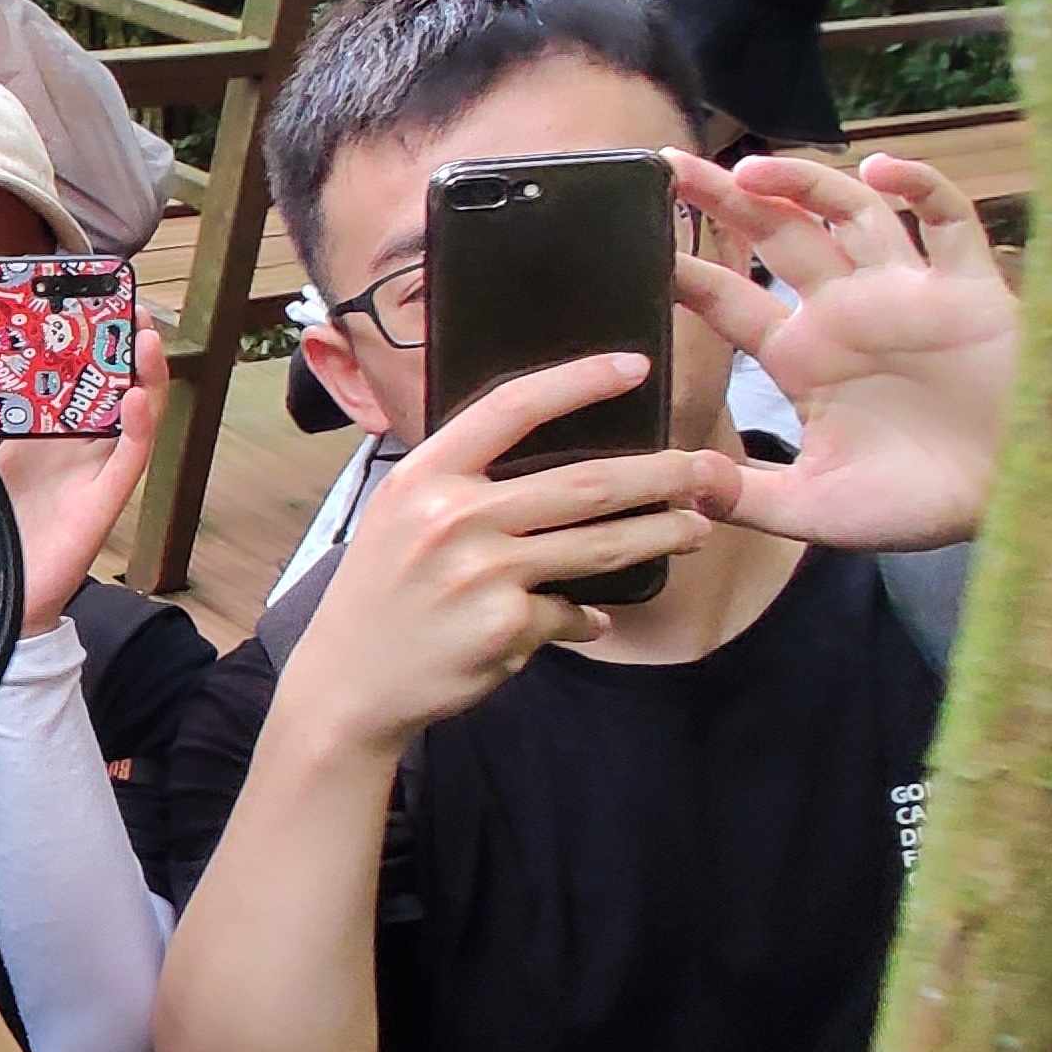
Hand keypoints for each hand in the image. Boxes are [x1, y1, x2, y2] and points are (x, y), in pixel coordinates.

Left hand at [0, 326, 164, 629]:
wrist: (4, 593)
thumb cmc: (0, 525)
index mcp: (57, 434)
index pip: (82, 378)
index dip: (93, 341)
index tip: (91, 301)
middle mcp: (85, 448)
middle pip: (117, 386)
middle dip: (126, 346)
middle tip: (128, 305)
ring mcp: (100, 472)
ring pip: (137, 415)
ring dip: (146, 375)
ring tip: (145, 337)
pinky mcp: (106, 503)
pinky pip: (130, 461)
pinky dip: (136, 429)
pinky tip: (134, 399)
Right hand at [283, 354, 735, 755]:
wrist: (346, 686)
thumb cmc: (379, 595)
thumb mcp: (397, 518)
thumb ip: (460, 484)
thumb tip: (549, 466)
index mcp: (423, 477)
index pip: (512, 408)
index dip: (578, 381)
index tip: (634, 365)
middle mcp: (452, 518)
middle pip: (585, 482)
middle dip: (661, 473)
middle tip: (706, 468)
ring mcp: (482, 574)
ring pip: (599, 545)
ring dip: (660, 535)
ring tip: (696, 528)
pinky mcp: (507, 628)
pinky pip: (572, 613)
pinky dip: (588, 618)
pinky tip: (594, 620)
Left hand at [675, 149, 1019, 553]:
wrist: (1010, 504)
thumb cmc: (914, 505)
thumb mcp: (815, 509)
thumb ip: (745, 496)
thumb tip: (674, 487)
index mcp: (801, 357)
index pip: (728, 300)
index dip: (685, 268)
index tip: (638, 239)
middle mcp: (846, 313)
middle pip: (776, 236)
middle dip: (727, 198)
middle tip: (673, 164)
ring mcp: (906, 293)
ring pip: (849, 213)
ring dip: (805, 183)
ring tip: (752, 168)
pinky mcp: (969, 290)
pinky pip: (947, 221)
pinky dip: (920, 188)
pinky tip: (882, 171)